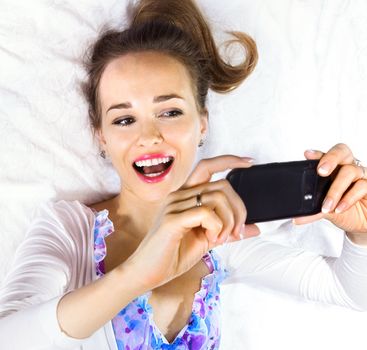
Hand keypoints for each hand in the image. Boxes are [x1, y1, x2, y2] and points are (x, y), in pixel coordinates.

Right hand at [125, 155, 258, 290]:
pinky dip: (217, 227)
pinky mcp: (172, 219)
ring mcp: (174, 205)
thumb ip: (229, 230)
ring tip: (221, 238)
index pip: (208, 167)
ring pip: (217, 198)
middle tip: (236, 231)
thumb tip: (255, 228)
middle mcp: (179, 195)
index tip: (249, 161)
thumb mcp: (208, 240)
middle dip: (239, 208)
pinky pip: (206, 212)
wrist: (147, 273)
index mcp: (186, 196)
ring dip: (229, 221)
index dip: (229, 160)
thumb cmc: (173, 255)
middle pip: (222, 185)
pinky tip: (211, 239)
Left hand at [293, 144, 366, 241]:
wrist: (360, 224)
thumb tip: (296, 218)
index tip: (307, 155)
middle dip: (330, 159)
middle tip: (321, 171)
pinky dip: (348, 199)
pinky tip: (339, 208)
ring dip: (335, 190)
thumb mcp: (326, 211)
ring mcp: (361, 175)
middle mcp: (347, 167)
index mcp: (333, 169)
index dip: (317, 154)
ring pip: (350, 171)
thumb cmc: (343, 212)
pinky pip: (362, 186)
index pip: (325, 155)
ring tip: (326, 206)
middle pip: (342, 152)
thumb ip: (312, 211)